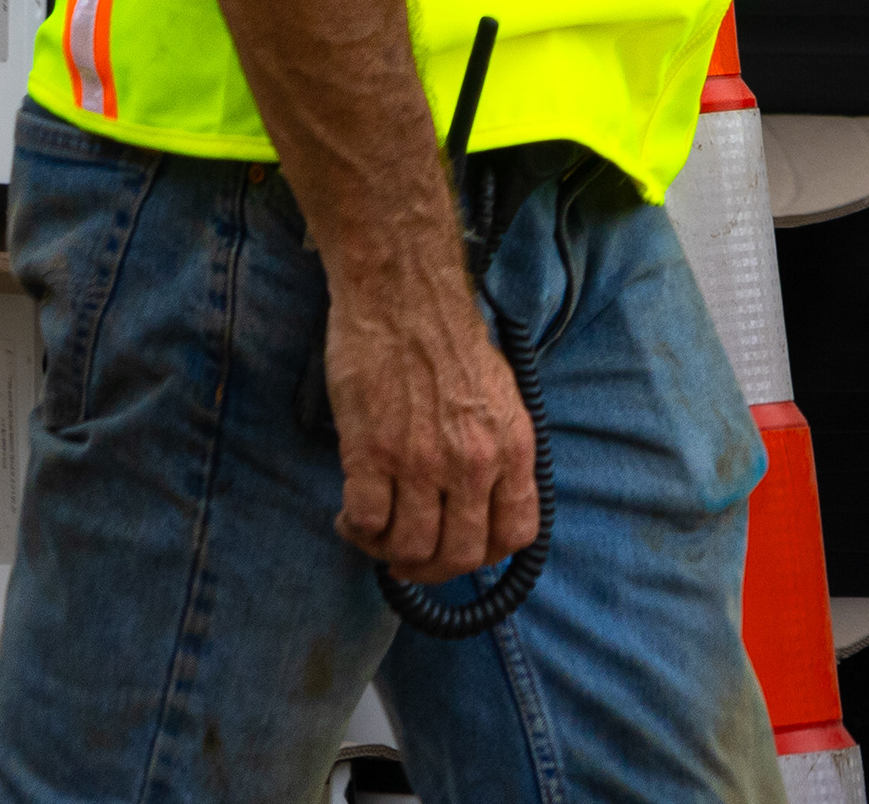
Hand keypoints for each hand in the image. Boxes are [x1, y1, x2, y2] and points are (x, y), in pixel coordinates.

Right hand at [322, 250, 538, 584]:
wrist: (405, 300)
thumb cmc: (450, 343)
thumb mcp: (501, 399)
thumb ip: (498, 452)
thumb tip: (485, 506)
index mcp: (513, 447)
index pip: (517, 534)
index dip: (487, 555)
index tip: (461, 549)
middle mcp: (474, 462)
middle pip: (461, 557)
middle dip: (433, 568)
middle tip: (409, 554)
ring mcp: (422, 462)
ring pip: (411, 550)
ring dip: (388, 551)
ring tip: (377, 530)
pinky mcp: (372, 454)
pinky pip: (366, 524)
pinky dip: (356, 530)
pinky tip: (351, 513)